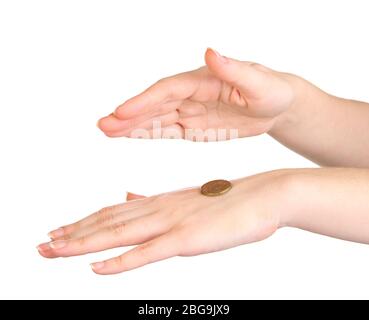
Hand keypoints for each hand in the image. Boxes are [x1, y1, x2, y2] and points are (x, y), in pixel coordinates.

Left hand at [37, 171, 289, 274]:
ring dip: (84, 244)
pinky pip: (148, 253)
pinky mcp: (188, 239)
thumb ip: (157, 201)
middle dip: (72, 235)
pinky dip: (120, 262)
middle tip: (42, 244)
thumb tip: (127, 196)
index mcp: (162, 201)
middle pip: (108, 223)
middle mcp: (160, 209)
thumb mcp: (189, 200)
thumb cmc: (232, 201)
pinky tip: (97, 268)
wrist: (266, 194)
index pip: (114, 213)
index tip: (60, 231)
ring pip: (119, 234)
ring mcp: (173, 223)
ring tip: (53, 251)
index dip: (84, 223)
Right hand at [98, 48, 295, 139]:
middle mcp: (191, 95)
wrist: (277, 106)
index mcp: (203, 80)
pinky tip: (129, 135)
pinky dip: (147, 133)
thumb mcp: (258, 81)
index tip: (122, 111)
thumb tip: (210, 52)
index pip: (169, 90)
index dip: (145, 101)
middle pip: (155, 105)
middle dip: (129, 115)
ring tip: (106, 130)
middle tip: (103, 125)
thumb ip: (233, 69)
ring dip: (132, 126)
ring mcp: (190, 111)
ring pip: (156, 119)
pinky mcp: (194, 128)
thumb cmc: (271, 90)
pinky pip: (167, 131)